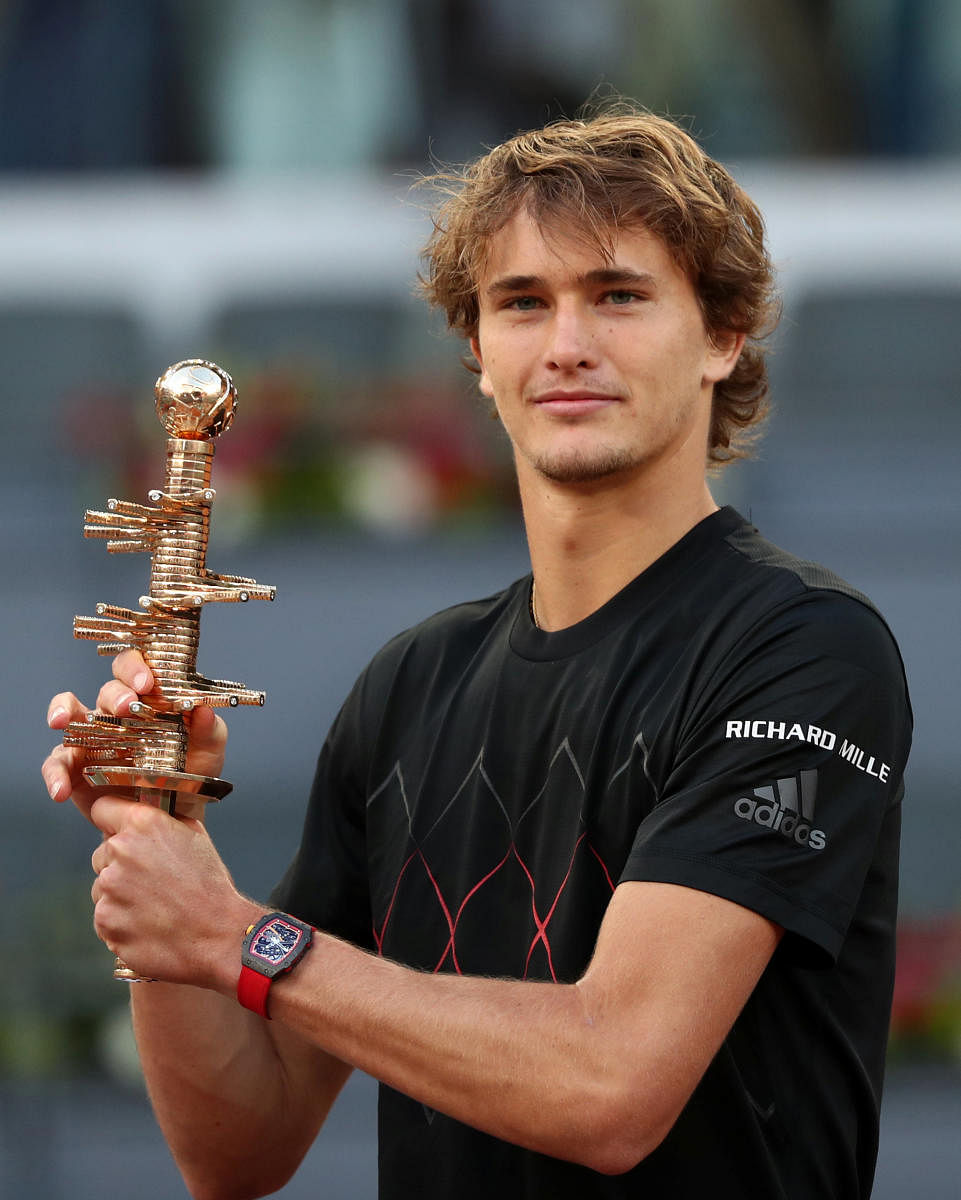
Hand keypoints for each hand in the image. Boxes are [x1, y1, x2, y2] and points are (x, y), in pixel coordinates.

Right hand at [42, 649, 228, 822]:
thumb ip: (210, 729)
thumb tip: (204, 709)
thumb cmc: (190, 774)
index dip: (137, 667)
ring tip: (60, 721)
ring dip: (63, 711)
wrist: (173, 816)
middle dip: (116, 694)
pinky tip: (61, 789)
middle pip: (108, 689)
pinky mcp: (76, 767)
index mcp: (148, 700)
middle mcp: (117, 713)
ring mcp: (93, 738)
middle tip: (128, 706)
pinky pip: (57, 762)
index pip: (136, 668)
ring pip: (70, 713)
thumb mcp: (208, 751)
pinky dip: (54, 774)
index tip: (147, 682)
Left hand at [90, 793, 259, 988]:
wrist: (218, 935)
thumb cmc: (211, 886)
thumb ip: (164, 821)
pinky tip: (147, 924)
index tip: (119, 830)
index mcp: (144, 824)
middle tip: (150, 880)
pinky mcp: (105, 921)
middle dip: (119, 863)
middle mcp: (120, 851)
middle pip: (102, 852)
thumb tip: (145, 819)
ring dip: (119, 894)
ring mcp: (109, 888)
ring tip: (153, 906)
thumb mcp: (196, 837)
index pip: (102, 808)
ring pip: (102, 887)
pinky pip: (105, 917)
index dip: (112, 819)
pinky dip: (121, 921)